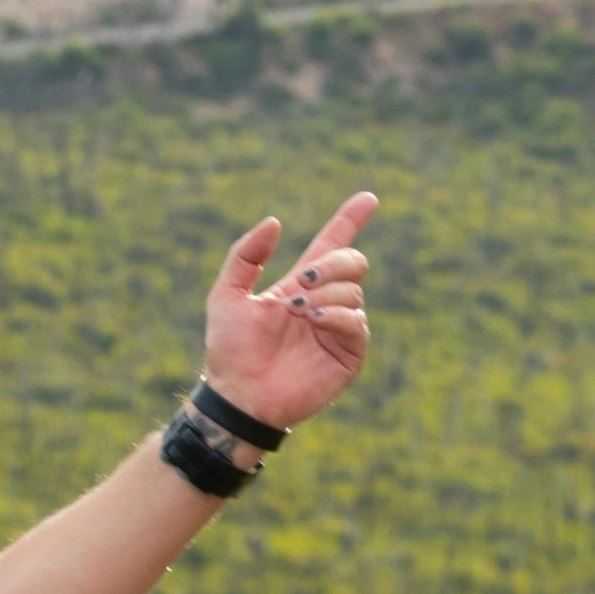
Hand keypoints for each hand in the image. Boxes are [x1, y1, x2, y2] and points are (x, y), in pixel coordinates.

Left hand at [199, 191, 377, 432]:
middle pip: (352, 262)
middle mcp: (324, 303)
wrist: (236, 395)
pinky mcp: (348, 355)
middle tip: (300, 281)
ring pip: (353, 290)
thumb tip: (274, 222)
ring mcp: (338, 328)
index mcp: (301, 287)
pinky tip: (314, 320)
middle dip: (329, 264)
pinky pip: (357, 321)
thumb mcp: (227, 296)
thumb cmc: (229, 351)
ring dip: (324, 293)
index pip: (332, 246)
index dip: (349, 221)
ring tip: (296, 312)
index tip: (367, 198)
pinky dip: (336, 314)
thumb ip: (244, 256)